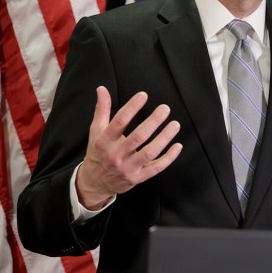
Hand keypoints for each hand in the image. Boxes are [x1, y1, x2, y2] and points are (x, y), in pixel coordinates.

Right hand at [76, 86, 181, 209]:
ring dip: (164, 138)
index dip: (131, 107)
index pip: (119, 122)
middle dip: (153, 122)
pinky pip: (156, 168)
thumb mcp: (96, 131)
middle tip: (165, 108)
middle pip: (138, 137)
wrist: (94, 183)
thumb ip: (102, 110)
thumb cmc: (98, 152)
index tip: (143, 95)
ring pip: (149, 152)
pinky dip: (169, 158)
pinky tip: (177, 146)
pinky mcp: (137, 178)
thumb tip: (102, 89)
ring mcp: (128, 167)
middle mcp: (116, 154)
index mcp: (105, 141)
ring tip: (175, 124)